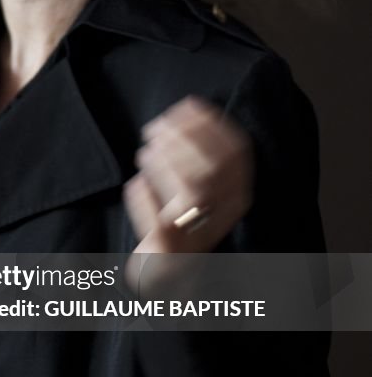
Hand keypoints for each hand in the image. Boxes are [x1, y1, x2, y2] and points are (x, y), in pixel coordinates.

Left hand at [123, 95, 253, 259]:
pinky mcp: (172, 253)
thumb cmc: (180, 218)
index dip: (211, 123)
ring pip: (192, 192)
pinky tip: (136, 185)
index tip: (186, 105)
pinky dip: (145, 199)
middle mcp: (227, 215)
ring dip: (165, 164)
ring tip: (145, 155)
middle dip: (183, 138)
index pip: (237, 151)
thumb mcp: (197, 180)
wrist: (168, 271)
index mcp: (239, 193)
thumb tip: (189, 105)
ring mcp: (201, 235)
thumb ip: (198, 148)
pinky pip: (162, 224)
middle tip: (154, 129)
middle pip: (215, 168)